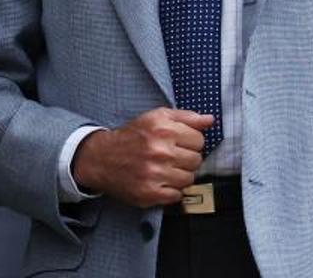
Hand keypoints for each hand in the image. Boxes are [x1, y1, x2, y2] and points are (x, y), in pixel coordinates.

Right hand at [72, 108, 213, 208]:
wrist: (102, 158)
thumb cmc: (132, 137)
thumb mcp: (156, 117)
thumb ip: (186, 117)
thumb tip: (210, 120)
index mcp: (162, 128)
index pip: (199, 140)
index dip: (190, 142)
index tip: (178, 143)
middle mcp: (159, 150)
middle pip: (196, 160)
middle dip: (186, 159)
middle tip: (170, 157)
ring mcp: (155, 173)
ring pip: (189, 179)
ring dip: (179, 175)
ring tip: (164, 169)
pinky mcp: (149, 193)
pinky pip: (177, 195)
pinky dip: (171, 190)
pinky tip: (159, 181)